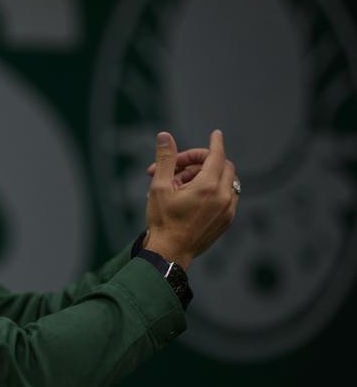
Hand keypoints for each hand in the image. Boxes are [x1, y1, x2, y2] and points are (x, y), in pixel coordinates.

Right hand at [144, 130, 238, 269]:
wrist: (169, 253)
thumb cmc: (162, 221)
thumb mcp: (159, 187)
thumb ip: (165, 159)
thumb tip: (164, 136)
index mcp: (208, 187)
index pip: (217, 156)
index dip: (215, 143)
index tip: (216, 134)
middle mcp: (224, 198)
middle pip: (223, 166)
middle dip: (202, 162)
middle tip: (178, 169)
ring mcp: (228, 211)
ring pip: (226, 182)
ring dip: (208, 176)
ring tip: (181, 185)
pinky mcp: (227, 221)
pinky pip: (227, 197)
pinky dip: (214, 190)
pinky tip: (192, 197)